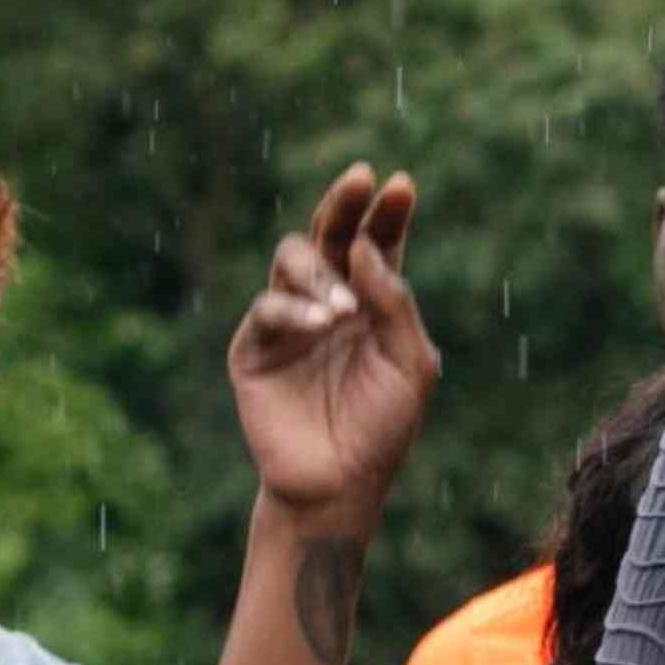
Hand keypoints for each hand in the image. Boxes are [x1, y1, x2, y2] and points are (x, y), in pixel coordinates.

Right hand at [226, 168, 439, 528]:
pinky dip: (295, 310)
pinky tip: (321, 324)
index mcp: (372, 303)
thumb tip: (366, 247)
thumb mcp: (411, 363)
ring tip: (342, 310)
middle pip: (330, 234)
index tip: (400, 184)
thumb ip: (394, 302)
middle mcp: (329, 302)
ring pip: (292, 259)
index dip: (387, 213)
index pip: (378, 243)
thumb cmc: (383, 428)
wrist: (338, 486)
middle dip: (344, 204)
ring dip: (320, 271)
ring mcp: (289, 323)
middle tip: (360, 179)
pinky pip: (267, 308)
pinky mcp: (254, 348)